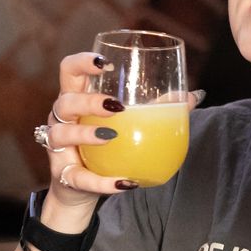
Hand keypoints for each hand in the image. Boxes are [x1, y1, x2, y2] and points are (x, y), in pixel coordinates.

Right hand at [41, 53, 203, 204]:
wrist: (82, 187)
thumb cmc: (105, 145)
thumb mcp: (126, 123)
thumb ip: (156, 108)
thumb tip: (192, 96)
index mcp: (77, 99)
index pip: (69, 71)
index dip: (82, 62)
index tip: (105, 62)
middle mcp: (63, 119)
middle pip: (66, 101)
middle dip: (88, 100)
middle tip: (115, 105)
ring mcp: (59, 147)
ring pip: (62, 135)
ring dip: (86, 133)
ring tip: (111, 136)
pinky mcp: (65, 175)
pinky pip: (79, 178)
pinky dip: (102, 182)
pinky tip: (124, 183)